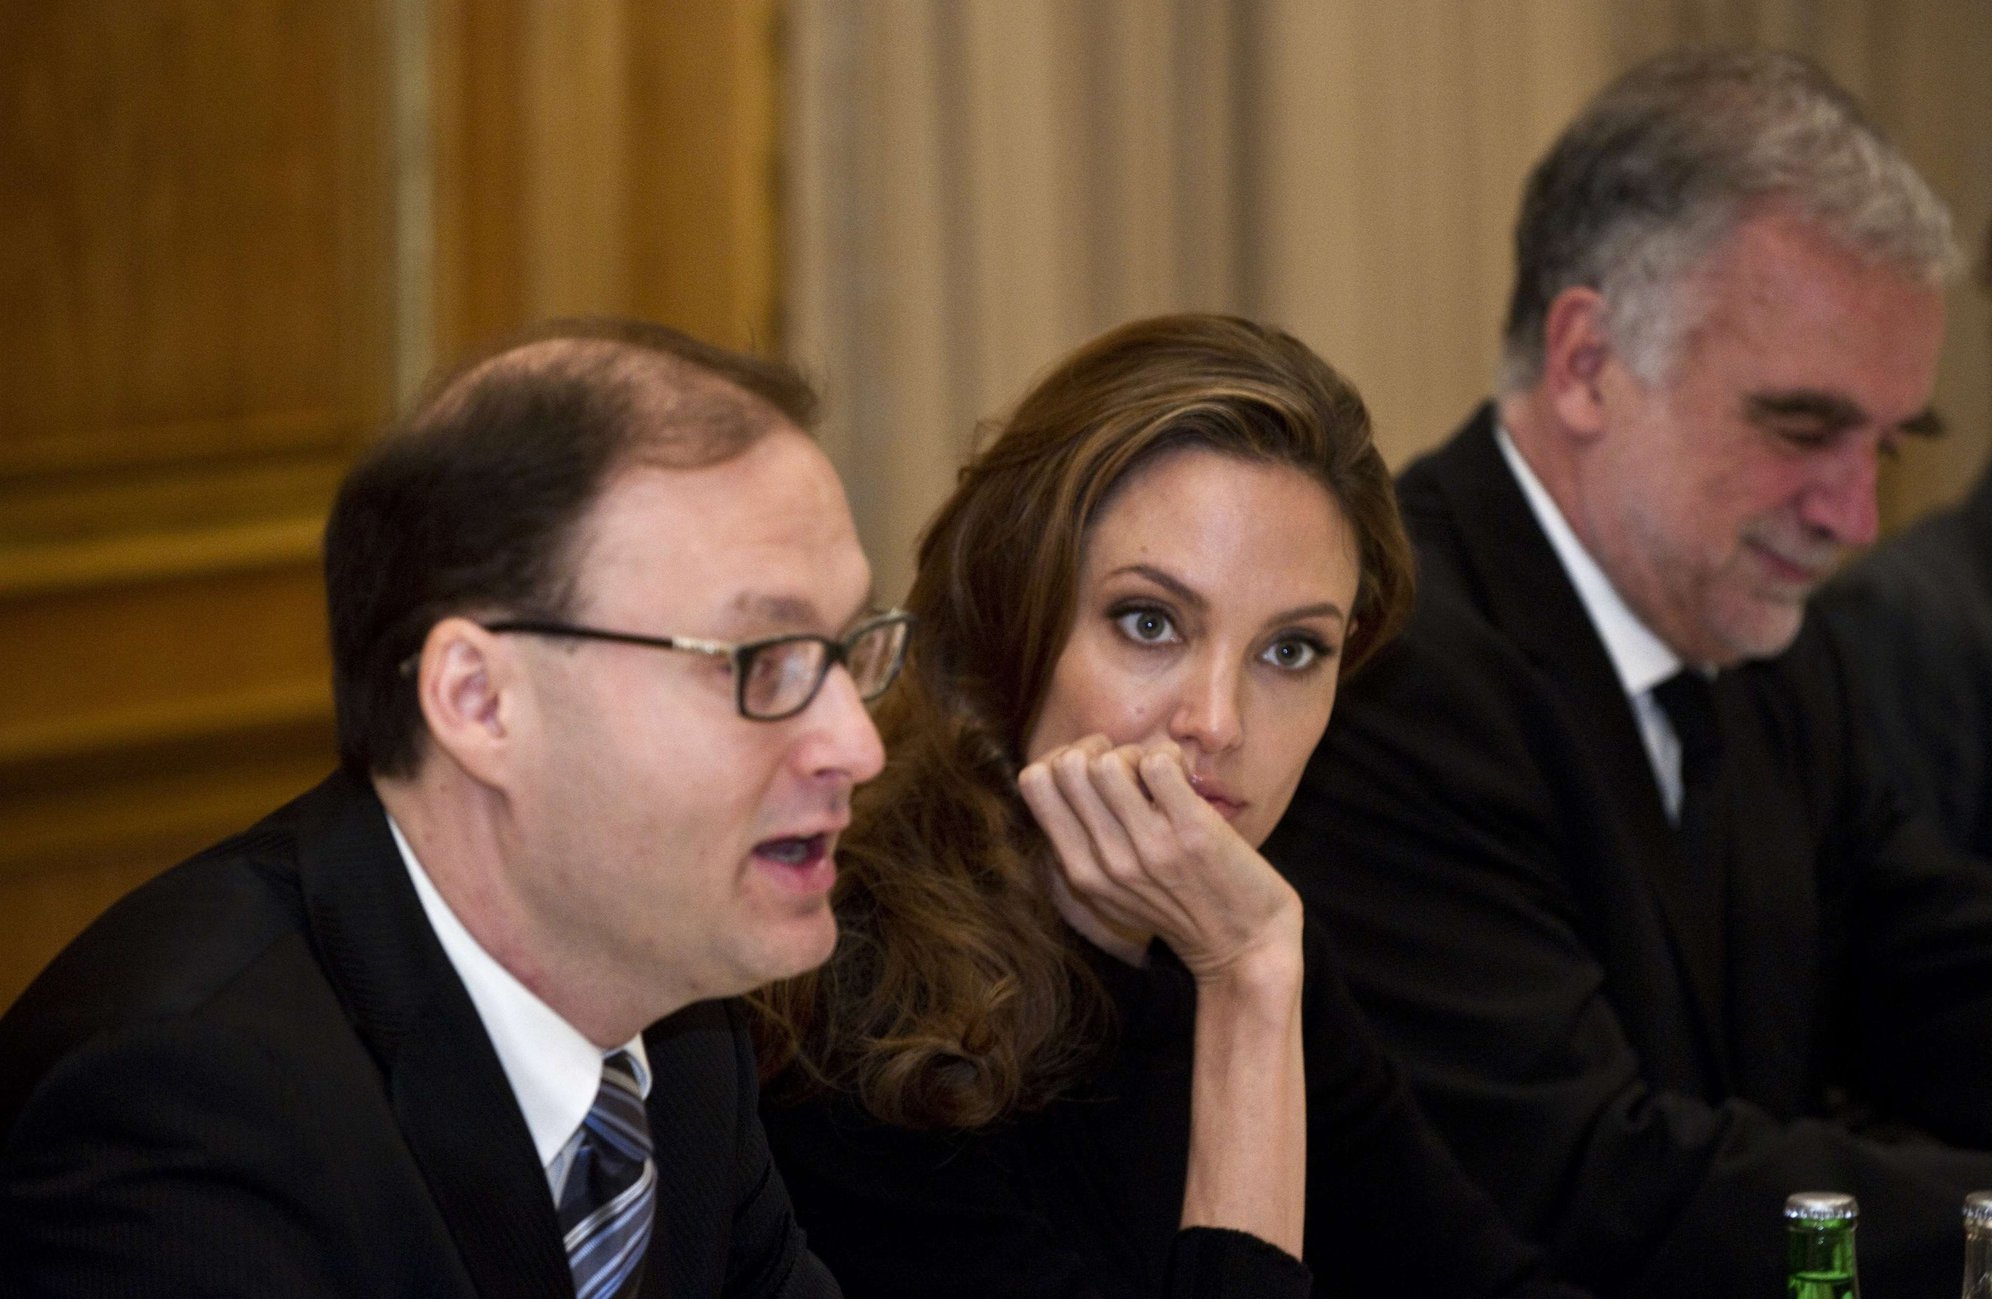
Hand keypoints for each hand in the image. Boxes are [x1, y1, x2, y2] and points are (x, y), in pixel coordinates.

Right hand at [1018, 735, 1301, 983]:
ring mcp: (1149, 848)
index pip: (1033, 782)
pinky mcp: (1193, 832)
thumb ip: (1081, 847)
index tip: (1095, 770)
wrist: (1245, 947)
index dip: (1063, 757)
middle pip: (1066, 766)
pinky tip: (1184, 778)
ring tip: (1158, 774)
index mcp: (1079, 872)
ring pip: (1108, 762)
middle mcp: (1106, 862)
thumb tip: (1061, 772)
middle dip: (1098, 747)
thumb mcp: (1113, 893)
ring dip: (1136, 753)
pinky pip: (1159, 763)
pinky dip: (1171, 758)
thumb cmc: (1179, 908)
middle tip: (1128, 764)